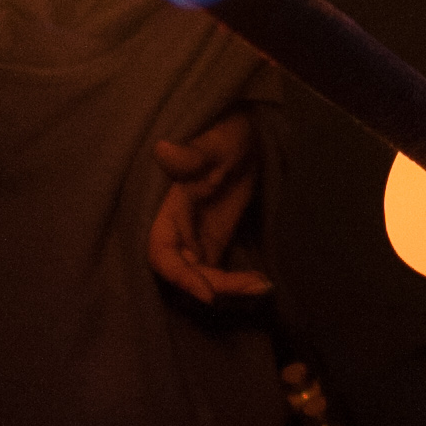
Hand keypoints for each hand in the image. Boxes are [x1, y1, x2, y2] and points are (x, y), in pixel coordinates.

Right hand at [149, 111, 270, 305]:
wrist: (245, 135)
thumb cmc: (225, 131)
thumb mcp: (215, 141)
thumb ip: (193, 153)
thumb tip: (163, 150)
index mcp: (169, 207)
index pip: (162, 253)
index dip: (180, 277)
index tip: (208, 294)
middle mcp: (178, 230)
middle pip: (186, 274)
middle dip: (217, 287)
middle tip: (256, 286)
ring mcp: (195, 239)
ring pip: (203, 278)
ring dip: (230, 289)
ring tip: (263, 285)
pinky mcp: (213, 243)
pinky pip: (217, 273)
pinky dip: (237, 284)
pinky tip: (262, 283)